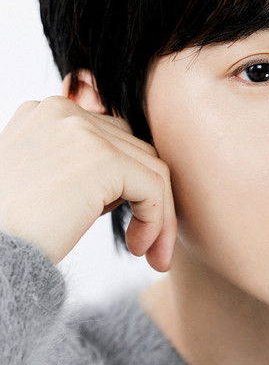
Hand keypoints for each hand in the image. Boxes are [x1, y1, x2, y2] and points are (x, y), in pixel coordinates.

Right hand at [0, 96, 176, 270]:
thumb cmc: (11, 230)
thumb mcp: (41, 183)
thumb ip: (77, 168)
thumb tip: (127, 182)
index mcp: (46, 113)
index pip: (110, 139)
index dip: (125, 184)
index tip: (127, 225)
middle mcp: (63, 112)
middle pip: (135, 150)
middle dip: (149, 197)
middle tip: (145, 243)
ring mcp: (83, 131)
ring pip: (151, 169)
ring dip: (158, 214)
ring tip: (147, 252)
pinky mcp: (103, 159)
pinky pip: (154, 188)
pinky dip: (157, 221)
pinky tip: (138, 248)